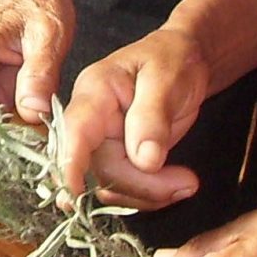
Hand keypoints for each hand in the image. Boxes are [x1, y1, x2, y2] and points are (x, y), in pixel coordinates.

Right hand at [57, 25, 210, 201]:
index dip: (70, 165)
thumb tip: (144, 160)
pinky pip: (126, 187)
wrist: (184, 60)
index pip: (74, 132)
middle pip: (99, 168)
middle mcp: (91, 121)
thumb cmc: (172, 59)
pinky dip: (152, 194)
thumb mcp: (166, 79)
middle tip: (186, 183)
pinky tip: (177, 184)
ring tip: (186, 183)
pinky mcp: (118, 157)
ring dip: (148, 194)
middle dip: (141, 184)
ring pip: (111, 185)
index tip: (73, 197)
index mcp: (94, 93)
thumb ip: (152, 117)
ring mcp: (103, 142)